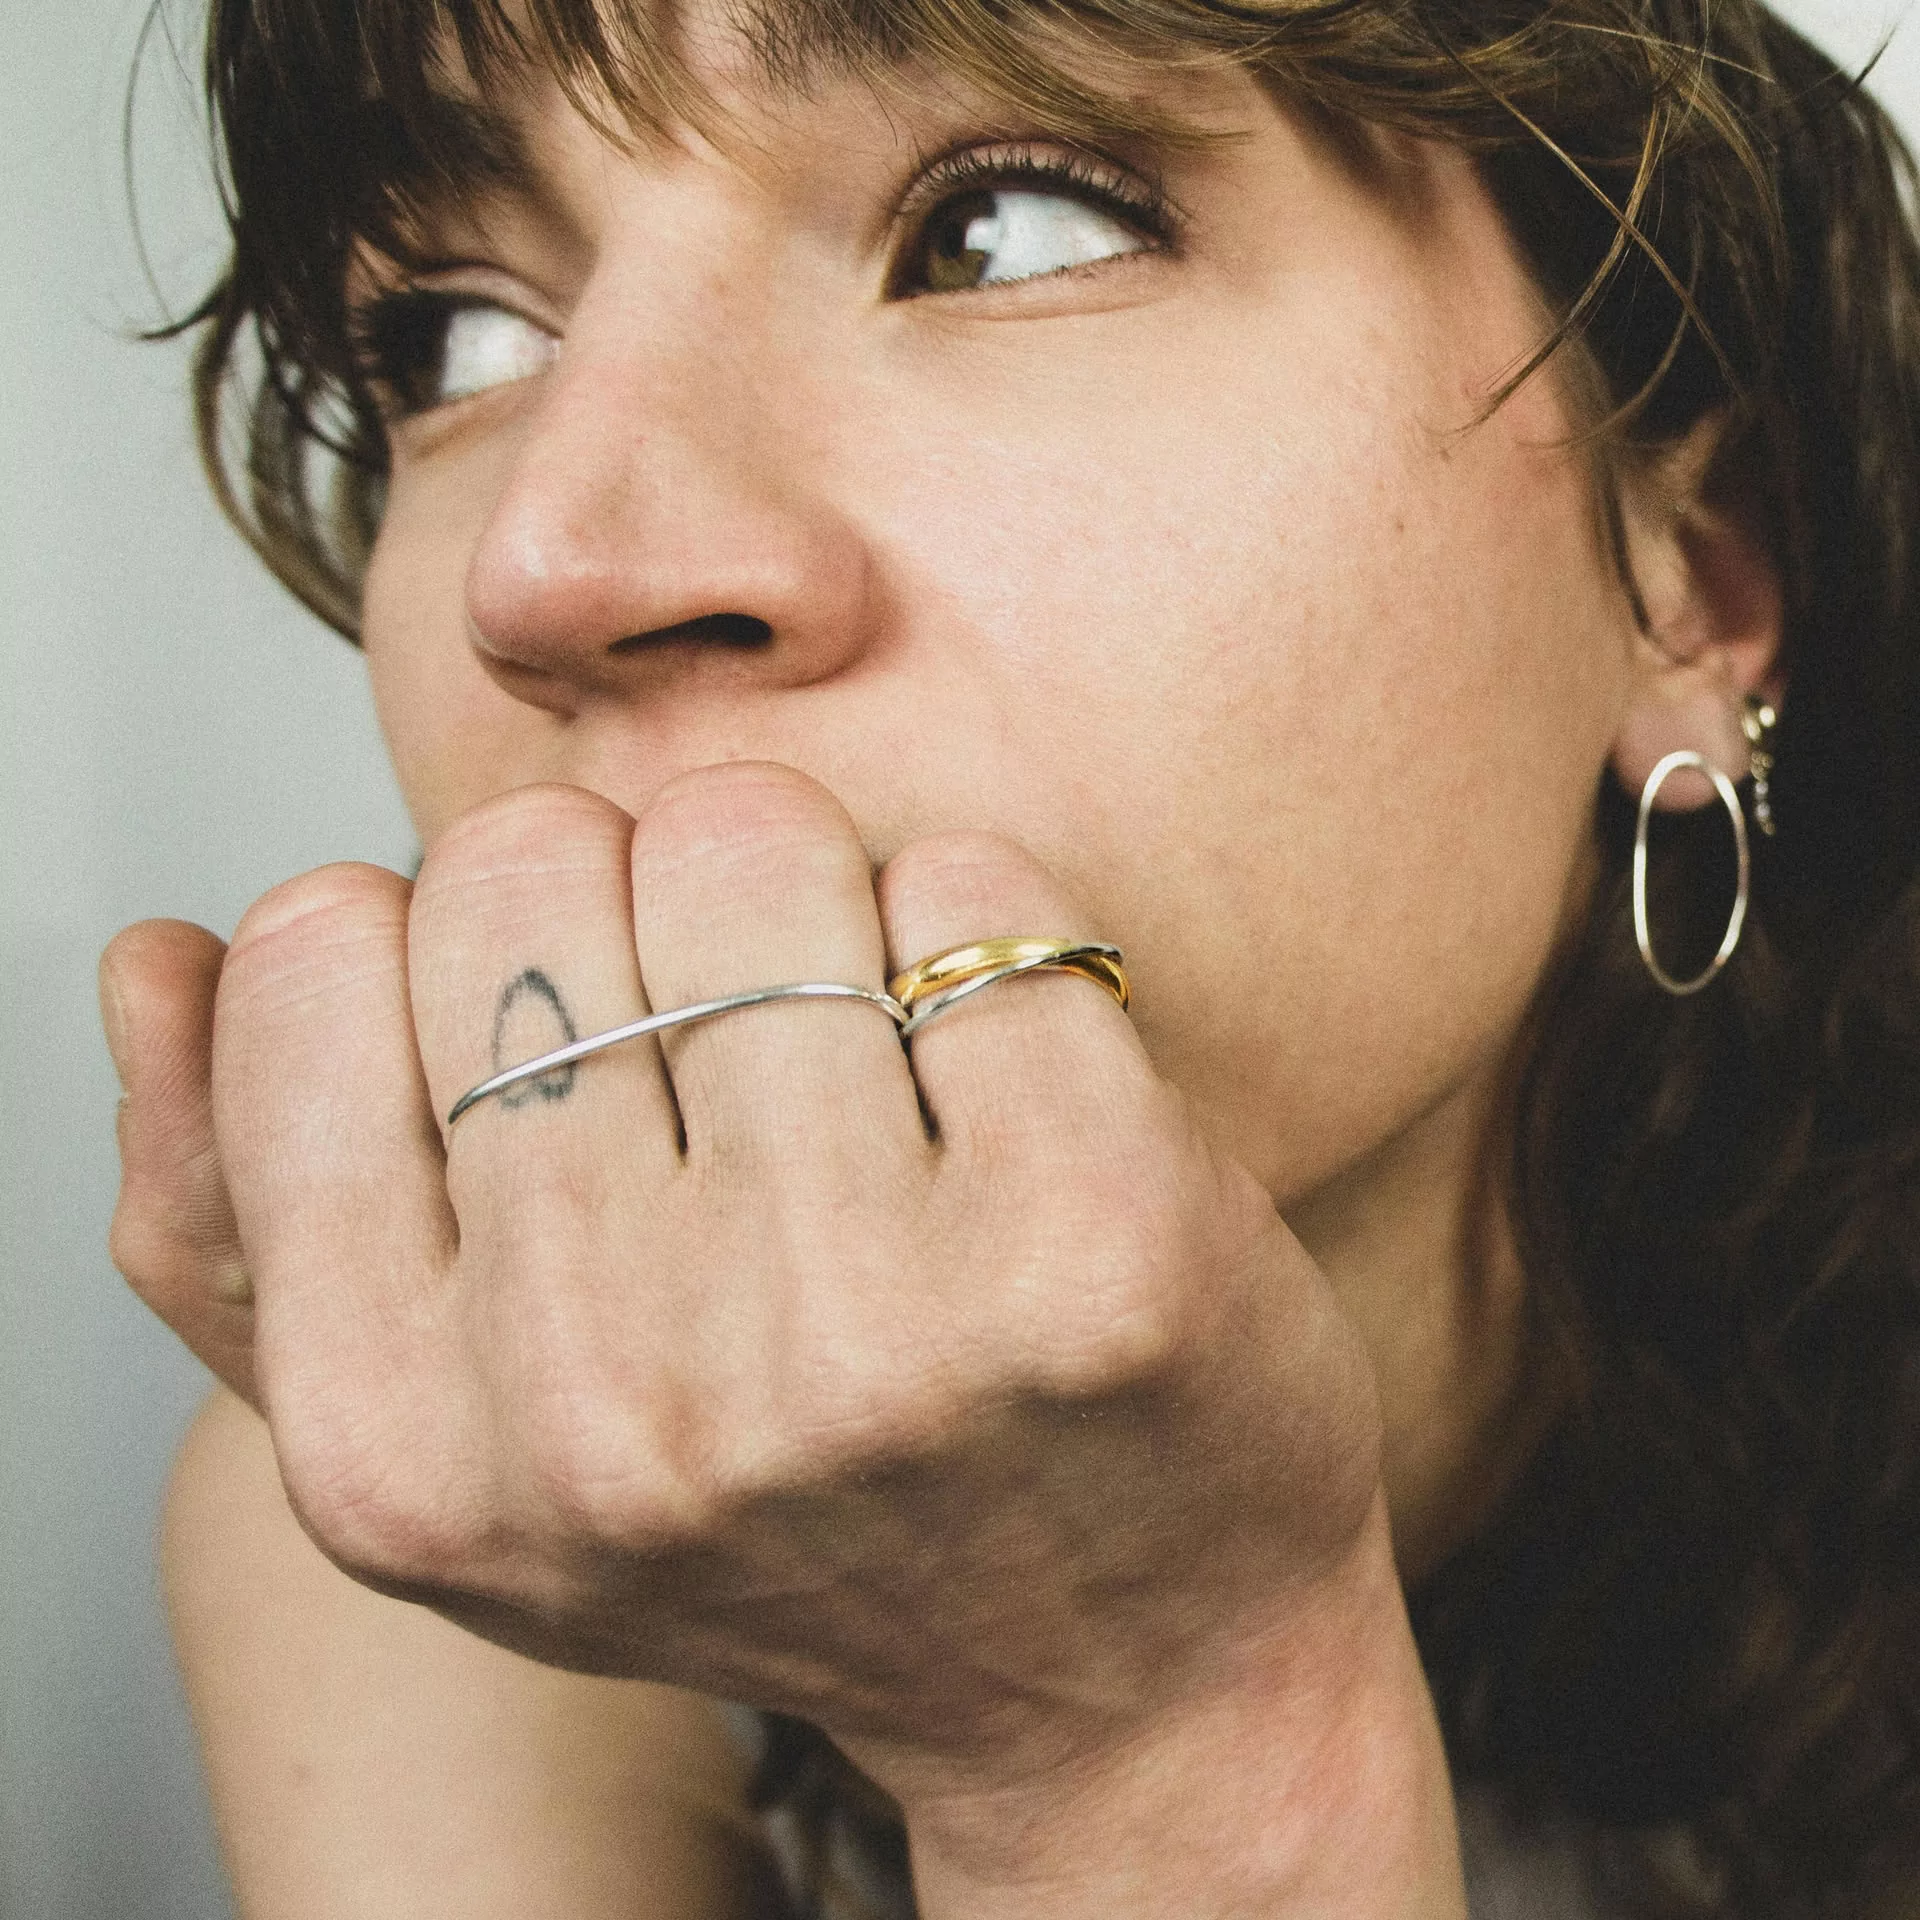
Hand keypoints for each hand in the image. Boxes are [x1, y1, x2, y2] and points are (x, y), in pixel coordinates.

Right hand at [107, 763, 1453, 1912]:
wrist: (1136, 1671)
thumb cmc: (793, 1528)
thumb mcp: (475, 1436)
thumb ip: (257, 1216)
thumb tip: (161, 956)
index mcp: (406, 1442)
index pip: (318, 943)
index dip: (452, 936)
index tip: (565, 1024)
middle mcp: (612, 1398)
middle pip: (532, 858)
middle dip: (631, 896)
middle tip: (731, 1037)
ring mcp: (860, 1325)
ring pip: (754, 836)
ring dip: (811, 895)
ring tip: (864, 1052)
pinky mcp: (1084, 1241)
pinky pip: (971, 889)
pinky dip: (982, 936)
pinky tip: (1002, 1078)